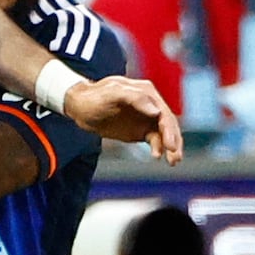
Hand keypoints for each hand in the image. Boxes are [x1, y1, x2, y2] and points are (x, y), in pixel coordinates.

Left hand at [63, 76, 182, 162]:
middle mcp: (150, 104)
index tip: (170, 145)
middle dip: (174, 141)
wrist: (80, 107)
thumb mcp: (113, 94)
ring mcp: (147, 117)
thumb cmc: (95, 97)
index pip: (164, 112)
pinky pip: (155, 140)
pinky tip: (157, 157)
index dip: (169, 130)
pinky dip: (158, 149)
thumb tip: (156, 111)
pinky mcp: (141, 130)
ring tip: (173, 161)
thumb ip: (135, 99)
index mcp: (147, 92)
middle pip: (168, 124)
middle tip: (175, 157)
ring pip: (164, 133)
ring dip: (171, 147)